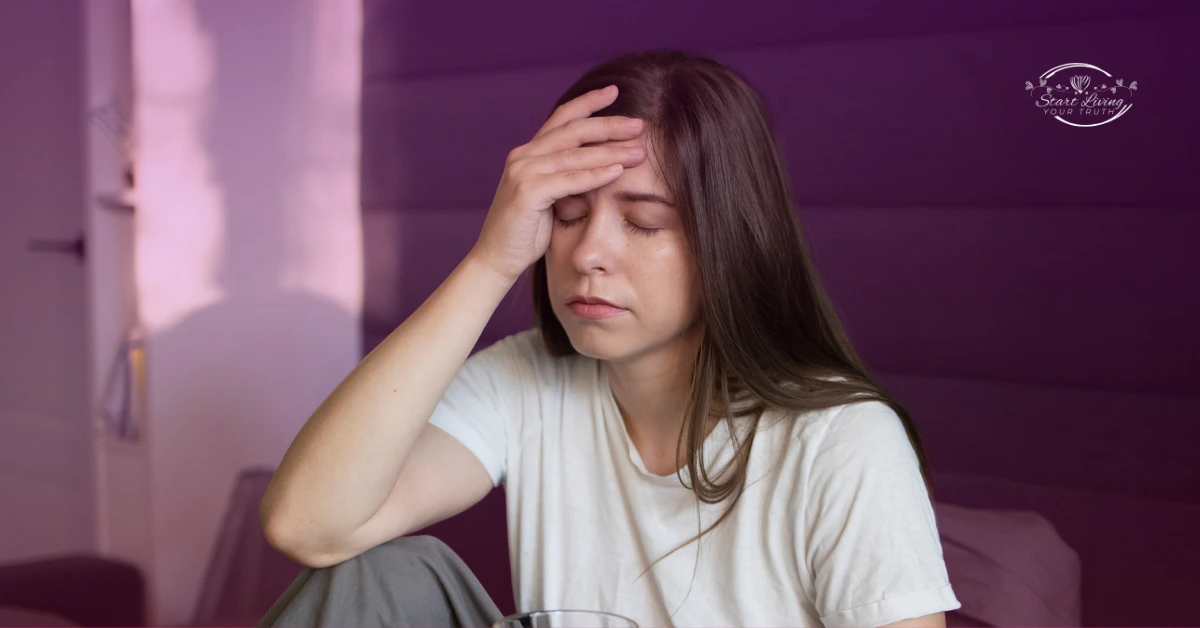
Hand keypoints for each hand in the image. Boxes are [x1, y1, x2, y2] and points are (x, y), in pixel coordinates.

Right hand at [468, 84, 647, 282]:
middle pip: (573, 131)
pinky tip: (617, 171)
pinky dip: (594, 175)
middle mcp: (523, 155)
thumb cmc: (525, 233)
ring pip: (575, 154)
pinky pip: (569, 180)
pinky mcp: (527, 192)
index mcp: (528, 153)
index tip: (614, 91)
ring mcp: (523, 171)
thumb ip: (566, 178)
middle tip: (639, 124)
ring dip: (610, 151)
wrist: (495, 259)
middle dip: (609, 125)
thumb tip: (600, 167)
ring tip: (639, 151)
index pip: (562, 119)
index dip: (588, 103)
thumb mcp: (548, 198)